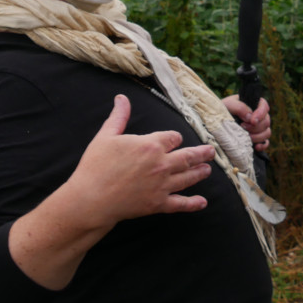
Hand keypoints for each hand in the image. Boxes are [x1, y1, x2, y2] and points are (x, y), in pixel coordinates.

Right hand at [68, 95, 214, 226]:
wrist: (91, 198)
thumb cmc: (96, 166)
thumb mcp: (106, 136)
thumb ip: (118, 117)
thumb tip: (122, 98)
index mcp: (150, 145)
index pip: (173, 138)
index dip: (174, 138)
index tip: (175, 139)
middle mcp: (161, 164)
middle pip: (188, 156)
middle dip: (201, 153)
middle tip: (211, 151)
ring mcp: (162, 185)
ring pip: (188, 177)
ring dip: (200, 173)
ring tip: (208, 170)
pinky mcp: (159, 204)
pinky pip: (181, 204)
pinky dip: (193, 204)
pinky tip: (202, 202)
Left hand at [222, 95, 271, 151]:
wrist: (215, 124)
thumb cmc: (221, 111)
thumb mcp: (228, 105)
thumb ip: (239, 107)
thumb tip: (250, 117)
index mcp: (253, 104)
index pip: (264, 106)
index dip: (261, 114)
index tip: (252, 121)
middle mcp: (258, 116)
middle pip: (266, 121)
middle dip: (256, 127)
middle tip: (243, 127)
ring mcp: (258, 128)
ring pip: (267, 132)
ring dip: (258, 136)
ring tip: (246, 137)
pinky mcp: (256, 139)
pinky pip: (265, 143)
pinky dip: (262, 145)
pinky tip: (255, 147)